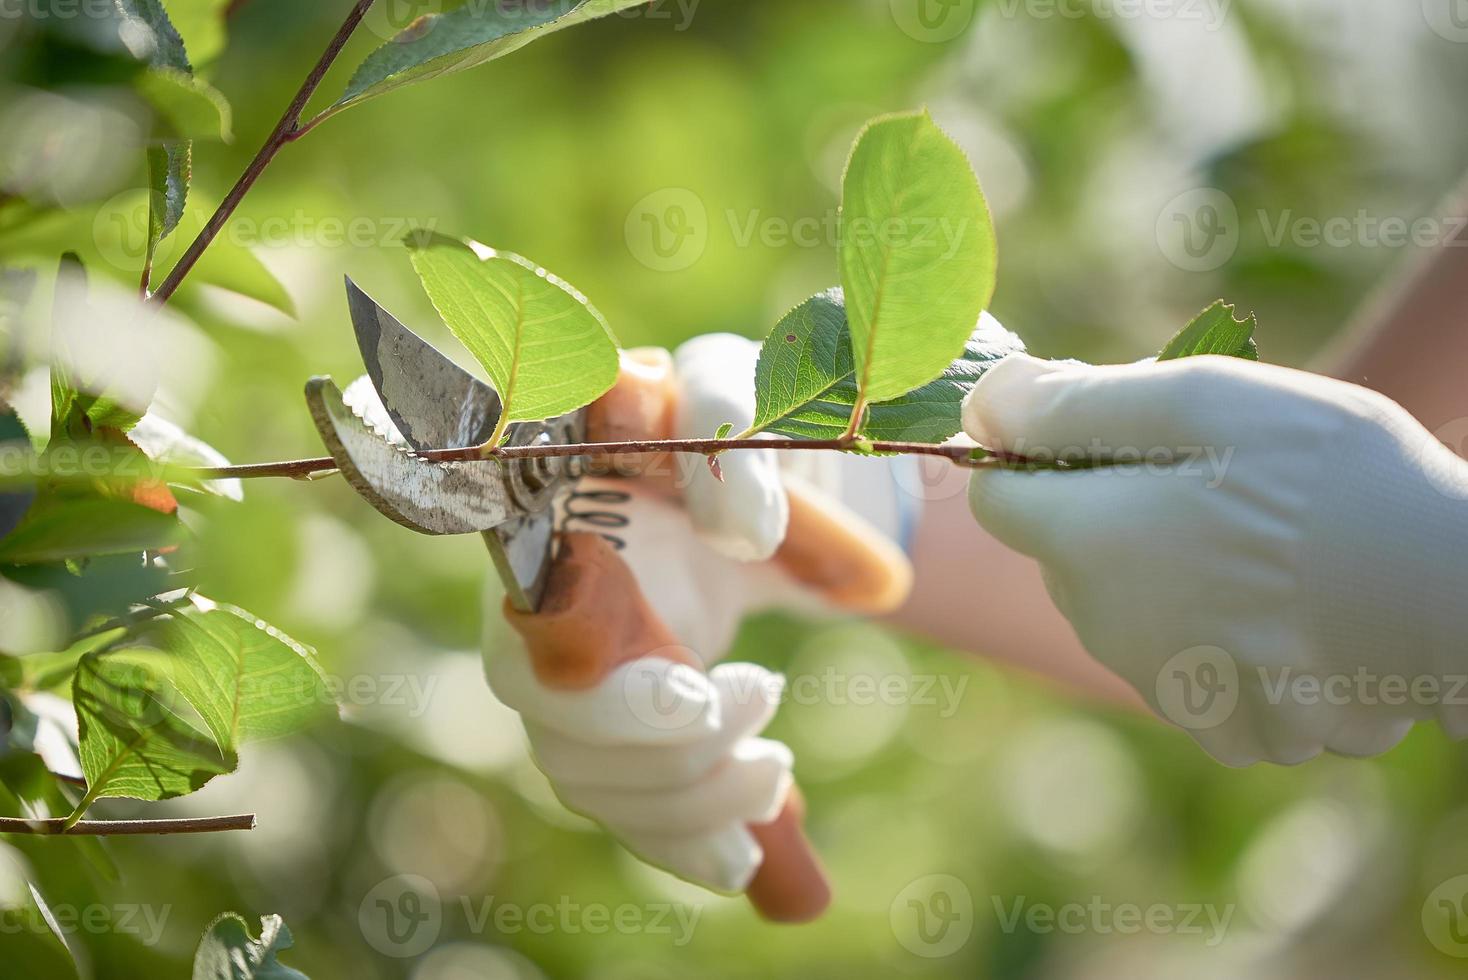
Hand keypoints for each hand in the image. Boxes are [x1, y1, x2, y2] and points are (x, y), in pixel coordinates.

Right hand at [487, 335, 913, 892]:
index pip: (539, 642)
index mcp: (541, 537)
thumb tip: (744, 529)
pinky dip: (682, 842)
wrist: (722, 476)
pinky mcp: (605, 728)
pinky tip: (741, 860)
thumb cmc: (710, 424)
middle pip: (561, 732)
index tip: (700, 702)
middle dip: (670, 753)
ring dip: (690, 801)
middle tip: (765, 700)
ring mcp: (564, 682)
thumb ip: (724, 437)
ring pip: (591, 782)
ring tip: (777, 775)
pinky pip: (622, 809)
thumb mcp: (725, 403)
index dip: (611, 694)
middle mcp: (534, 620)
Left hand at [963, 353, 1467, 765]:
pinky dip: (1212, 630)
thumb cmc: (1331, 479)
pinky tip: (1277, 603)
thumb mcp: (1200, 401)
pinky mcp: (1227, 728)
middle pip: (1064, 549)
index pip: (995, 494)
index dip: (1033, 452)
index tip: (1099, 428)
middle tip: (1210, 473)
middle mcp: (1104, 628)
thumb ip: (1073, 403)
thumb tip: (983, 402)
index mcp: (1085, 544)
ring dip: (1161, 564)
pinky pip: (1183, 662)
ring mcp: (1164, 687)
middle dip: (1108, 503)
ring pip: (1122, 603)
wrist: (1459, 598)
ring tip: (1257, 537)